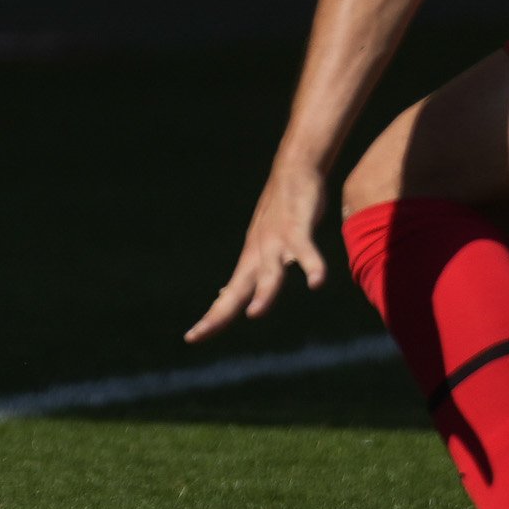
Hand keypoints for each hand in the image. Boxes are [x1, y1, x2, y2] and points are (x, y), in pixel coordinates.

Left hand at [186, 157, 329, 341]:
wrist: (294, 169)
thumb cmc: (279, 213)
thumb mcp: (259, 247)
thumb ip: (247, 275)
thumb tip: (223, 295)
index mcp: (250, 263)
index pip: (226, 297)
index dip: (211, 319)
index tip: (191, 339)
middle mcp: (257, 255)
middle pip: (236, 291)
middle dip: (219, 314)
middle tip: (197, 334)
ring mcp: (276, 241)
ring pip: (269, 272)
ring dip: (263, 293)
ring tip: (255, 314)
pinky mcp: (298, 227)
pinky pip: (305, 250)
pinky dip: (311, 266)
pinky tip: (316, 282)